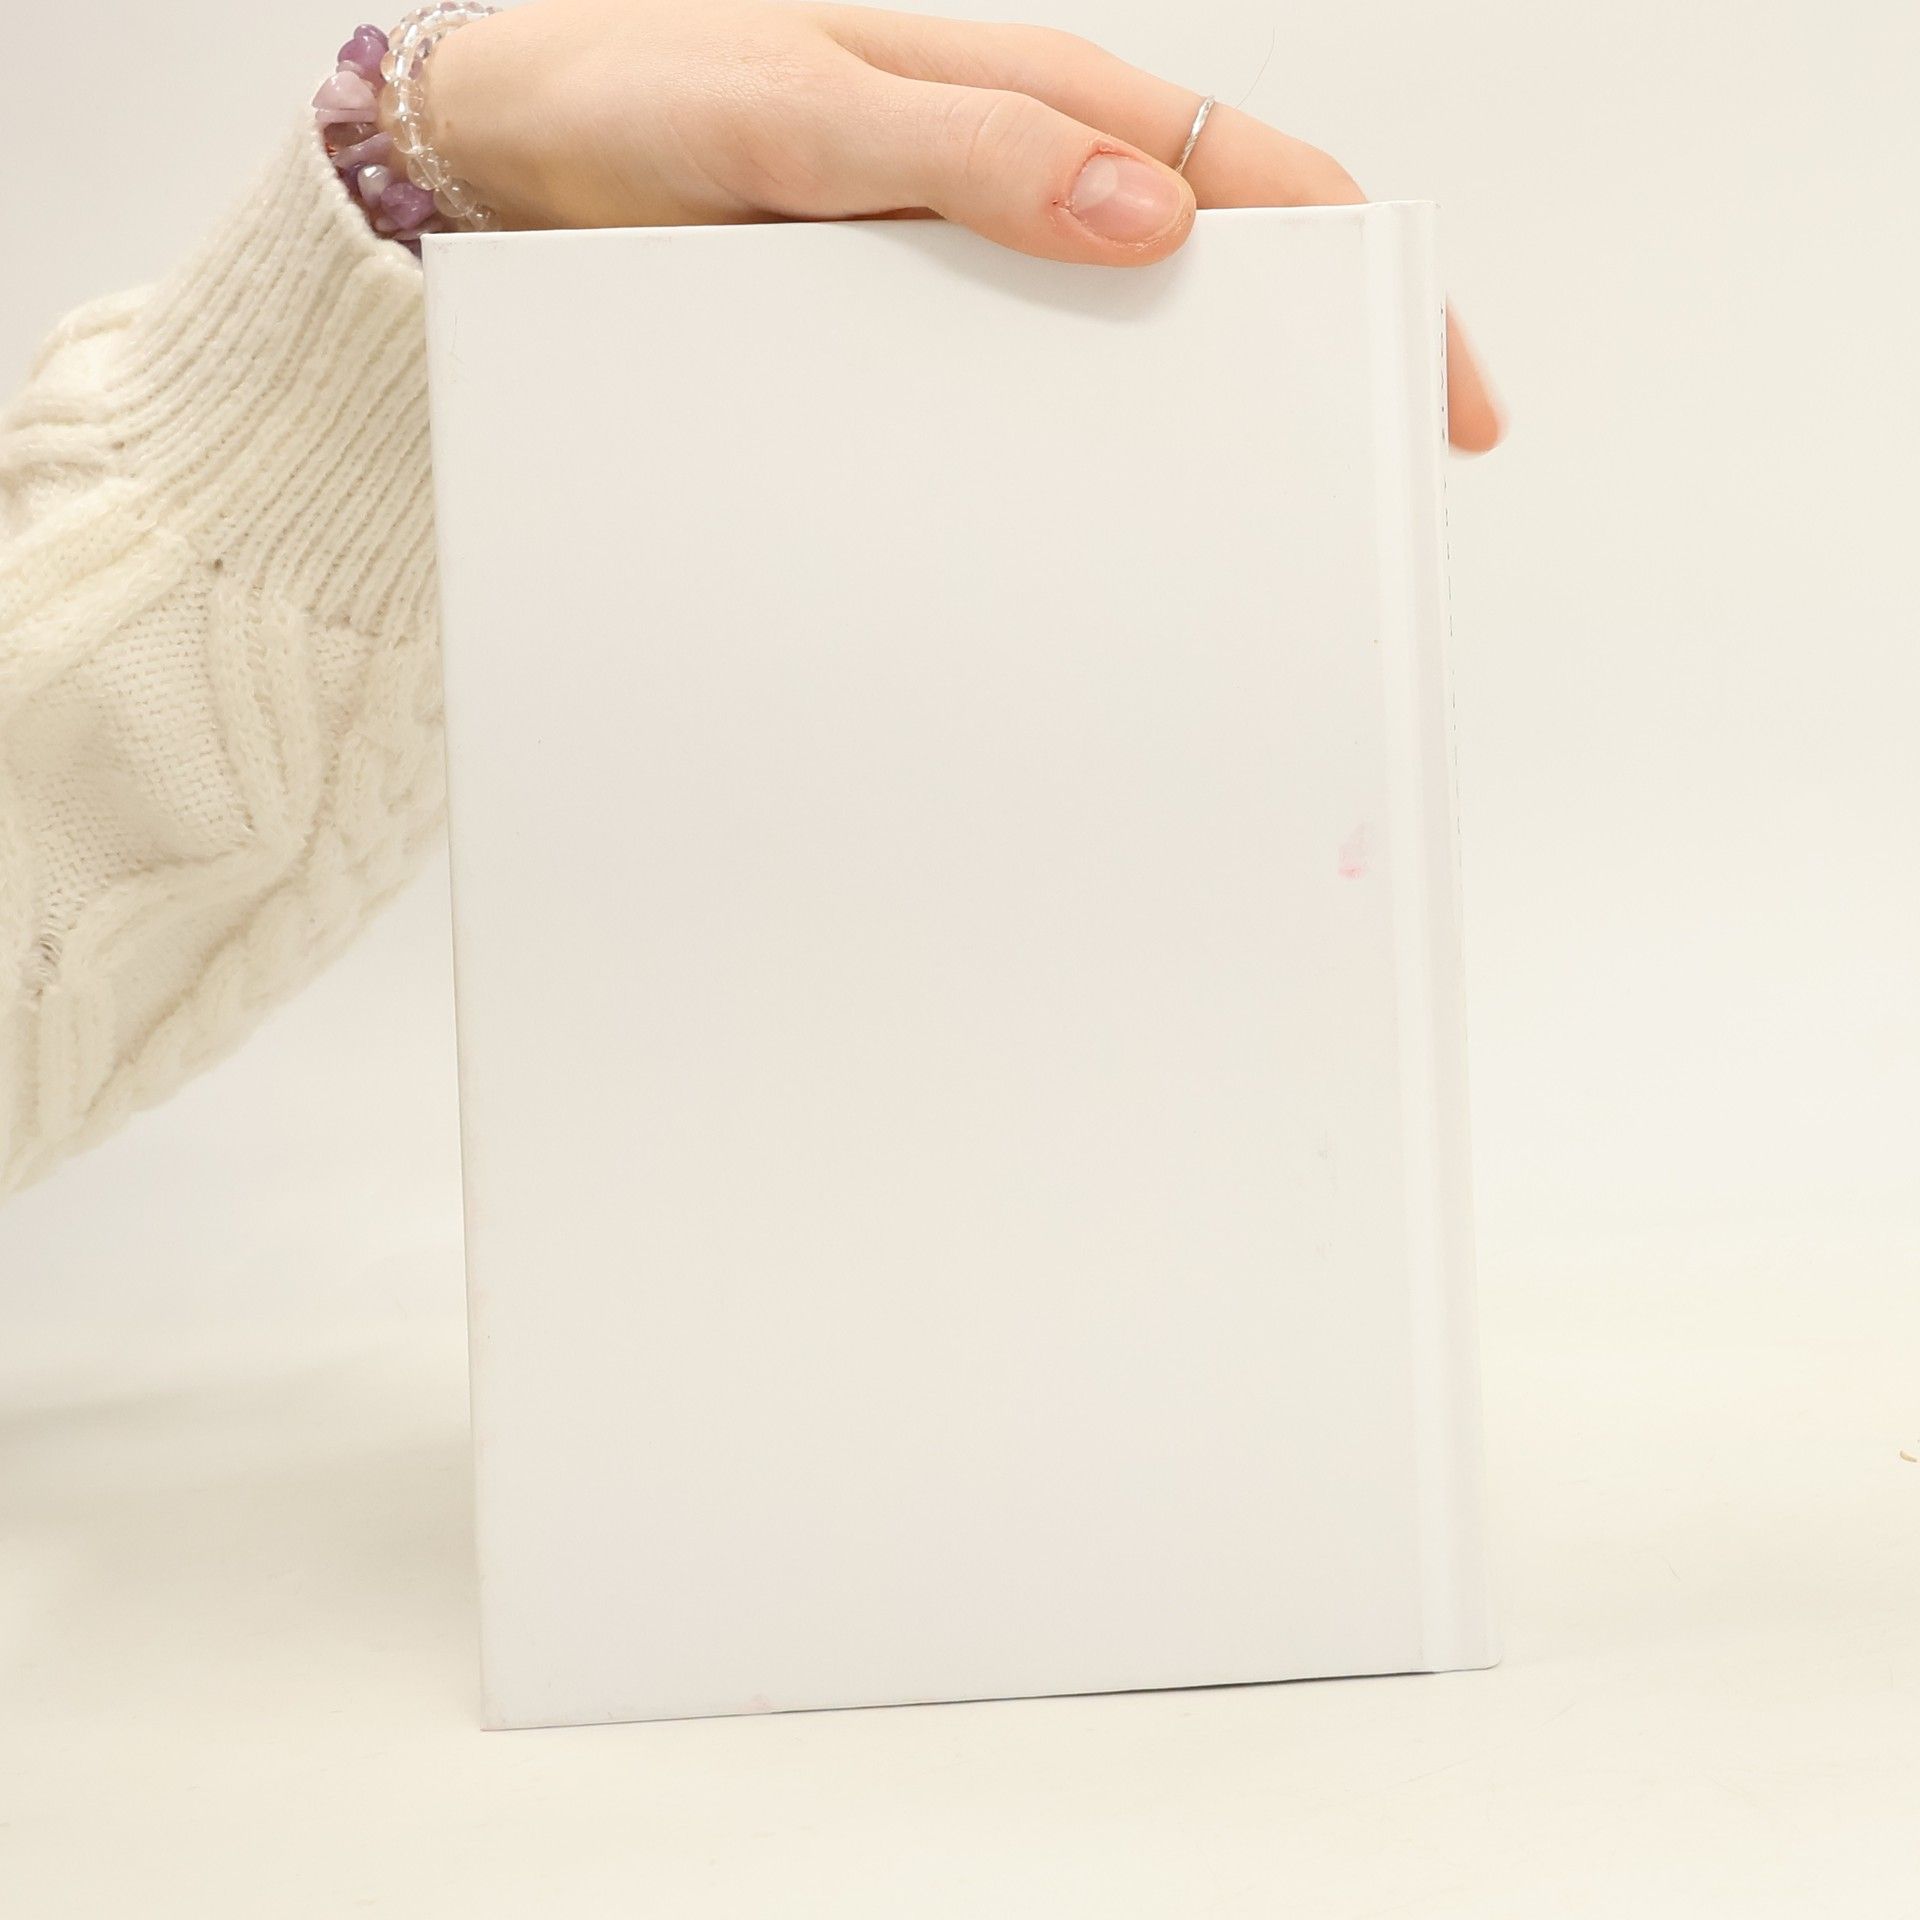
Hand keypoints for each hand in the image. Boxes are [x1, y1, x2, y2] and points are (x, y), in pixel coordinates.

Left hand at [423, 0, 1504, 450]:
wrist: (519, 146)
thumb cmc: (653, 91)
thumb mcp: (811, 113)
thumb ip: (973, 151)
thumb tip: (1154, 224)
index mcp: (1043, 104)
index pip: (1259, 183)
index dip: (1372, 280)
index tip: (1433, 394)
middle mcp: (1027, 184)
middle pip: (1218, 276)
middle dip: (1310, 376)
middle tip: (1358, 501)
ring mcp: (974, 266)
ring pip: (1122, 351)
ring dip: (1189, 433)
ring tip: (1232, 545)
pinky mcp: (909, 333)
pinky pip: (1016, 399)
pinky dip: (1070, 455)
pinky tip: (1077, 522)